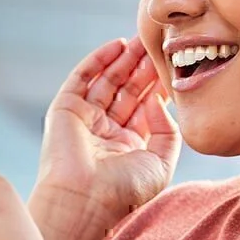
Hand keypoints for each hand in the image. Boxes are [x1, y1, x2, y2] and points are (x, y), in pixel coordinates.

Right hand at [32, 37, 181, 226]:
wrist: (84, 199)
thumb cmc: (123, 191)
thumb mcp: (161, 163)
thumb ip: (167, 130)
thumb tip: (157, 101)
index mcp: (129, 146)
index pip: (146, 107)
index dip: (159, 85)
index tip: (174, 64)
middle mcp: (106, 131)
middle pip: (128, 90)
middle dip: (143, 67)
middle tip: (159, 44)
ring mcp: (85, 119)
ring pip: (107, 80)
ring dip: (125, 60)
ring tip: (142, 40)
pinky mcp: (65, 109)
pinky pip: (82, 77)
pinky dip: (98, 60)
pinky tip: (117, 45)